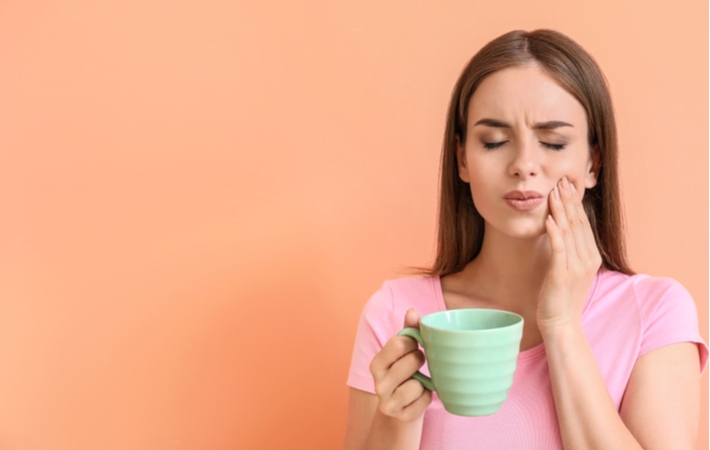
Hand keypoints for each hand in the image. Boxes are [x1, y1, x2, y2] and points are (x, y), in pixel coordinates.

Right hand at [369, 308, 432, 421]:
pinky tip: (419, 397)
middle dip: (420, 360)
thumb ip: (408, 330)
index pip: (398, 343)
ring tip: (417, 382)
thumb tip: (412, 310)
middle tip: (417, 364)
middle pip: (412, 361)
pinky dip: (427, 398)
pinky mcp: (401, 417)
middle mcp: (378, 384)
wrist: (399, 410)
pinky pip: (424, 401)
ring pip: (417, 384)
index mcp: (376, 364)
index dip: (412, 342)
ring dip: (424, 382)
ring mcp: (388, 403)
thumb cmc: (404, 374)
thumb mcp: (402, 353)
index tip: (414, 345)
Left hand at [538, 177, 601, 331]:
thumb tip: (561, 230)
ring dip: (561, 211)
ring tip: (553, 193)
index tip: (566, 186)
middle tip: (561, 181)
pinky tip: (548, 218)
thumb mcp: (569, 269)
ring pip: (569, 232)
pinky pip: (559, 248)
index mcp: (591, 256)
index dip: (574, 204)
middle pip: (578, 223)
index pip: (583, 224)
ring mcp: (576, 266)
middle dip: (569, 201)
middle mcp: (587, 259)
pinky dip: (554, 232)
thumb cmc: (561, 297)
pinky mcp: (562, 274)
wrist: (561, 323)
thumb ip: (569, 251)